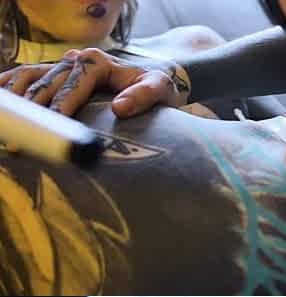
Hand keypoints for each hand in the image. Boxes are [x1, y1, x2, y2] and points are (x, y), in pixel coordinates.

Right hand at [0, 48, 188, 116]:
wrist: (156, 78)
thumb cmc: (158, 86)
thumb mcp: (159, 90)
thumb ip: (143, 97)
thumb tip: (118, 108)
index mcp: (97, 62)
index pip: (73, 84)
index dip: (61, 105)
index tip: (53, 126)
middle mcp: (76, 59)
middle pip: (47, 83)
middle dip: (34, 111)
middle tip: (23, 139)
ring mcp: (64, 64)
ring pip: (30, 77)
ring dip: (17, 98)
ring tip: (9, 124)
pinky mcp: (58, 73)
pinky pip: (27, 75)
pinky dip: (11, 85)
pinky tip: (1, 98)